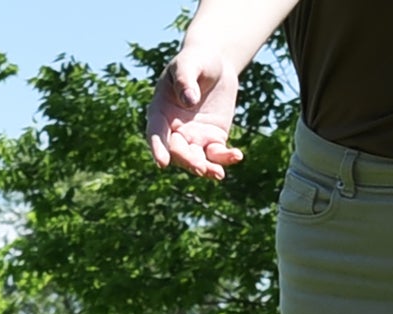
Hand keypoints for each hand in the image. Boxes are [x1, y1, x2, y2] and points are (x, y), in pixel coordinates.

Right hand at [146, 43, 244, 180]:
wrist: (216, 64)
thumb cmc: (196, 59)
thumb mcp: (189, 62)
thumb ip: (185, 79)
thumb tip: (189, 100)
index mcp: (160, 112)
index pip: (156, 133)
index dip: (158, 148)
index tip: (162, 163)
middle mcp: (174, 130)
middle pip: (178, 151)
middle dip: (188, 160)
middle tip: (200, 167)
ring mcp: (194, 138)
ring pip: (197, 158)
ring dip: (207, 168)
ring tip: (218, 173)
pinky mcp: (212, 140)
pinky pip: (217, 153)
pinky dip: (225, 158)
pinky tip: (237, 156)